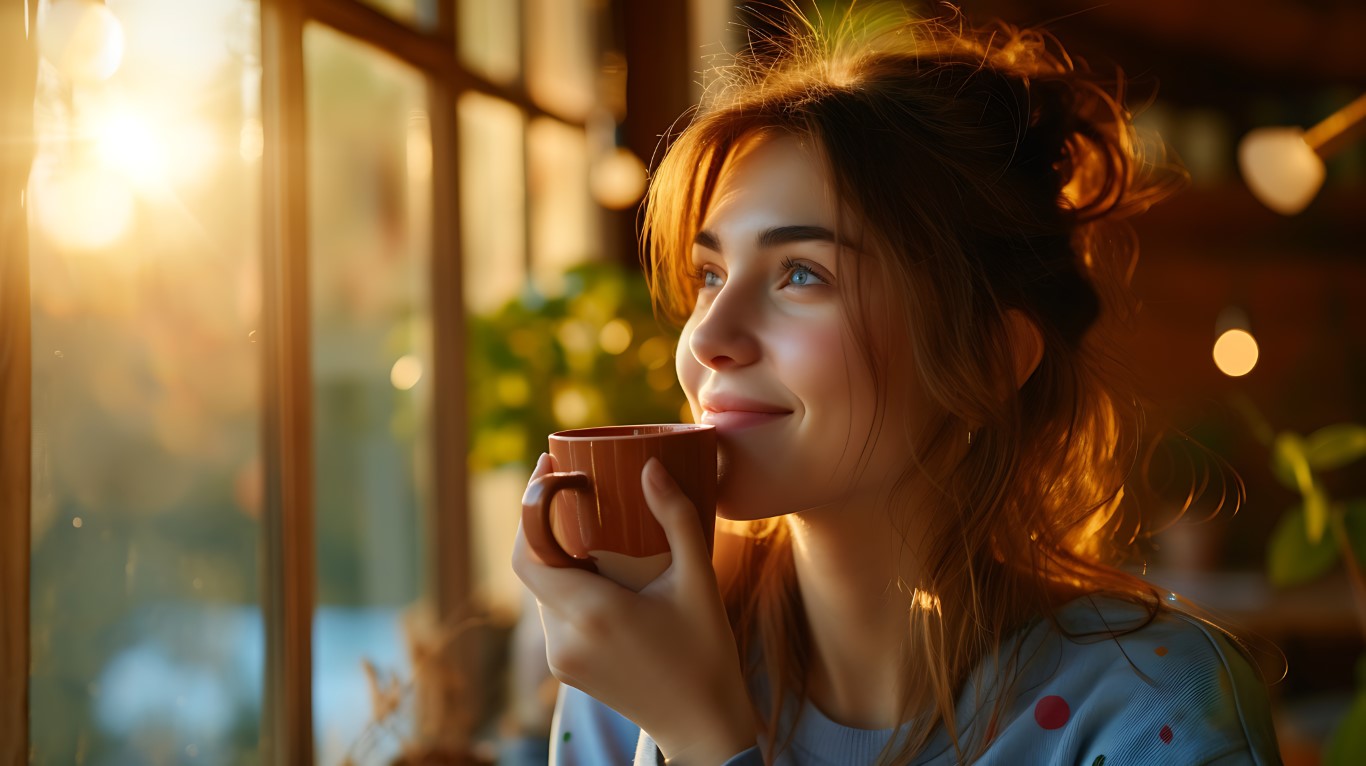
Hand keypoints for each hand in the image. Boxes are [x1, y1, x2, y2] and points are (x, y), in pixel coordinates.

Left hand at [512, 454, 755, 764]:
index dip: (529, 509)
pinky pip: (554, 615)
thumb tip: (650, 467)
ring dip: (557, 559)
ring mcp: (561, 658)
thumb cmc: (707, 653)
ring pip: (542, 592)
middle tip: (572, 490)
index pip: (529, 554)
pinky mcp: (566, 670)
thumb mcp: (699, 581)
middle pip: (533, 568)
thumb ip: (676, 519)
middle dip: (546, 527)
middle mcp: (565, 638)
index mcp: (593, 613)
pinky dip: (567, 588)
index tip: (547, 469)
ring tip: (589, 528)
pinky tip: (598, 573)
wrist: (703, 725)